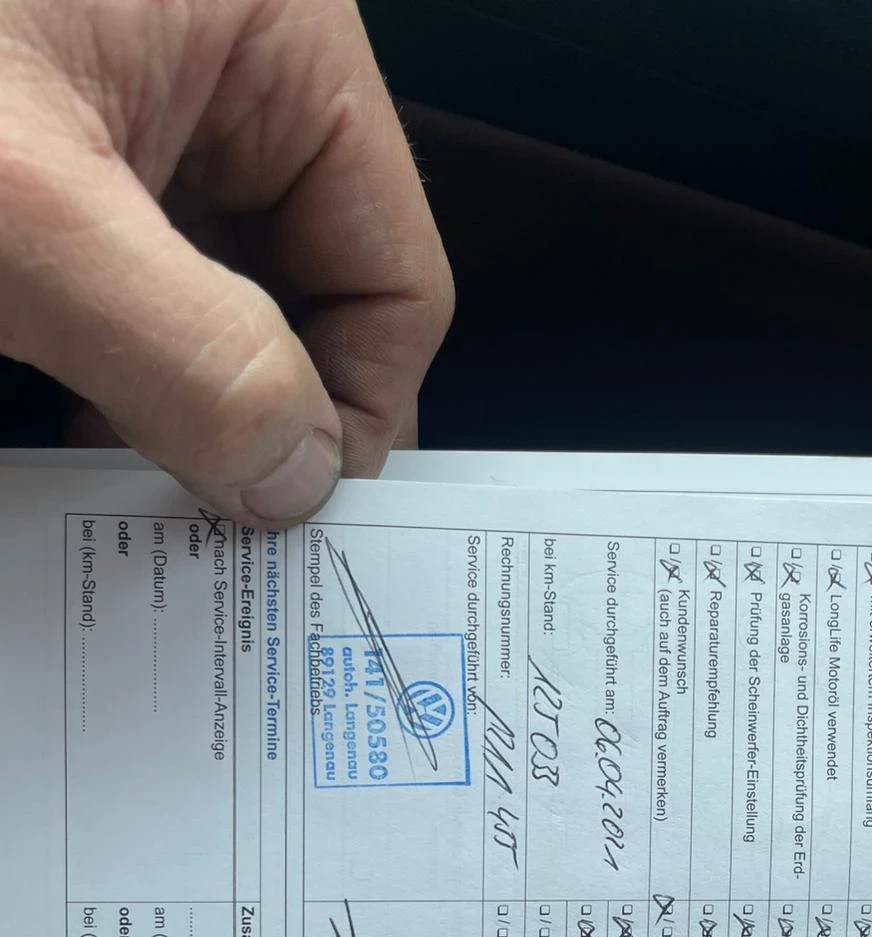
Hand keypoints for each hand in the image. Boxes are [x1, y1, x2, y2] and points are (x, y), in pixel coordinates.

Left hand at [0, 0, 452, 525]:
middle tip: (203, 517)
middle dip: (262, 418)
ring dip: (189, 406)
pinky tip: (79, 417)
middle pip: (322, 301)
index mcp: (280, 37)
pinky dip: (130, 368)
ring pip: (235, 309)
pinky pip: (152, 290)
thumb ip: (186, 353)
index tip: (286, 514)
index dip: (355, 414)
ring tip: (121, 475)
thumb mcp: (29, 215)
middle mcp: (238, 75)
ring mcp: (158, 114)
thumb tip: (296, 478)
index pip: (398, 277)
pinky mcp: (88, 155)